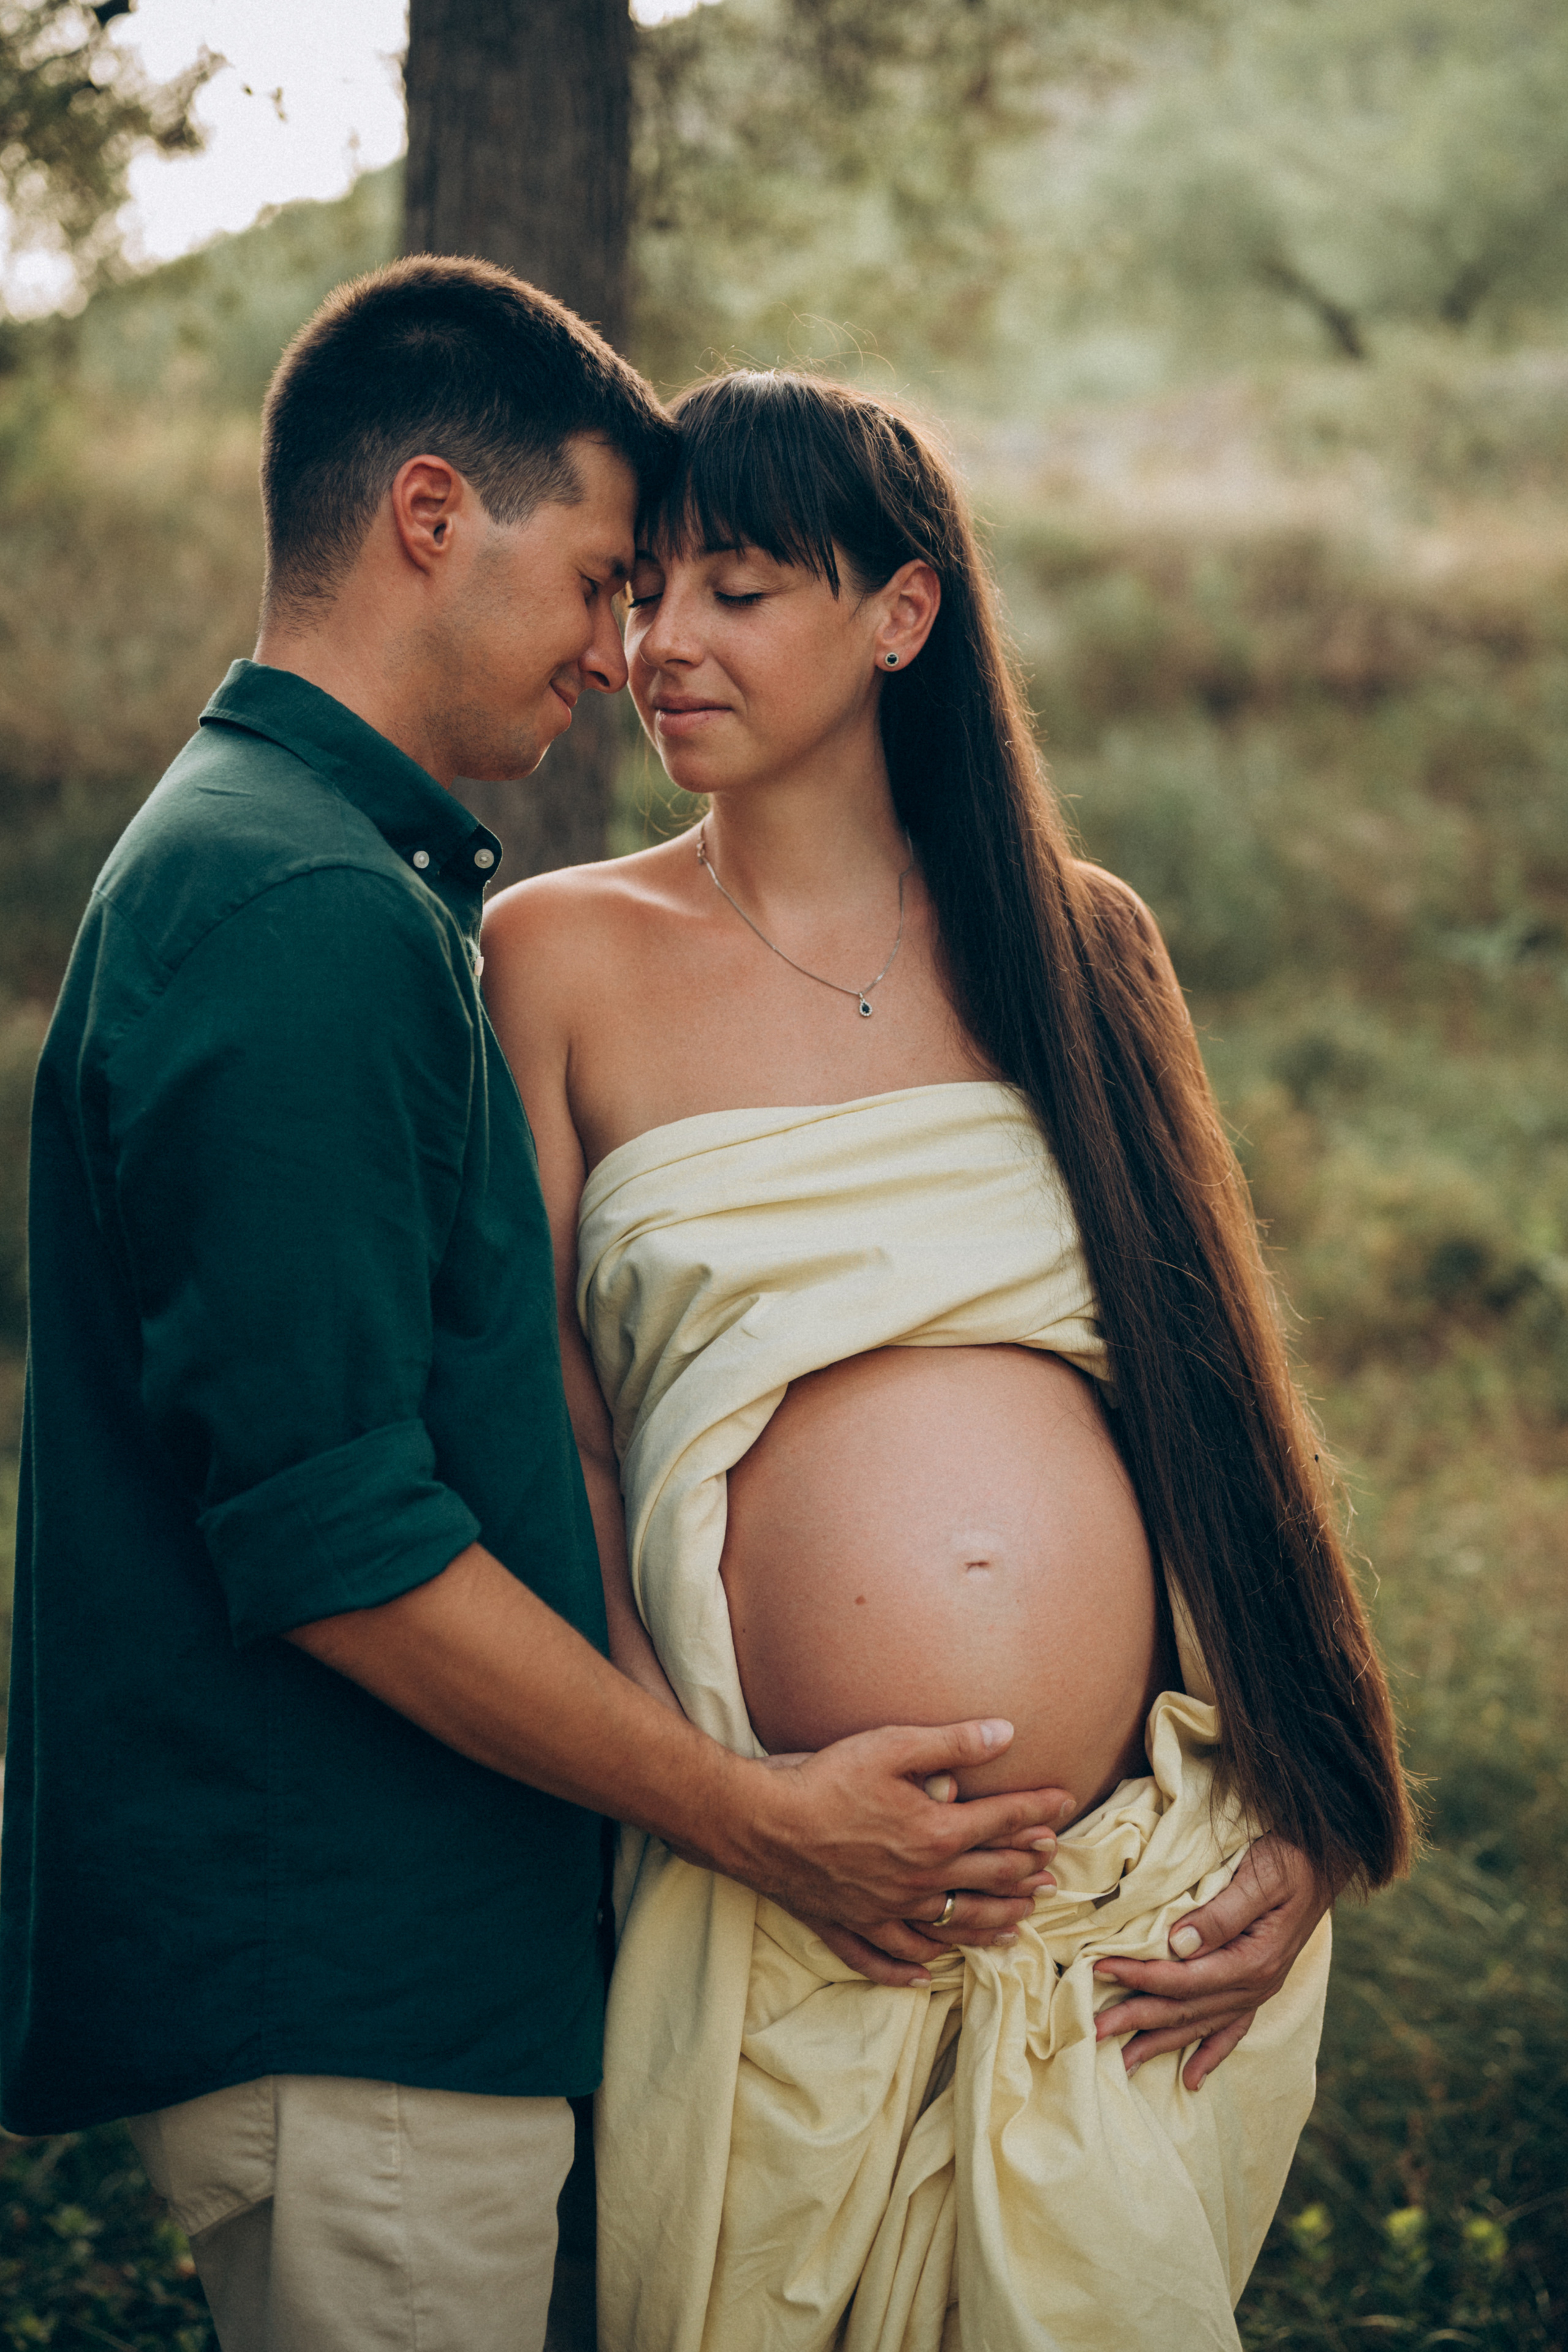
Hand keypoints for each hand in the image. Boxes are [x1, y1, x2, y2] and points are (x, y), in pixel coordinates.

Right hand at [720, 1718, 1074, 1959]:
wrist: (761, 1822)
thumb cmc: (824, 1777)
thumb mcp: (892, 1745)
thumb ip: (953, 1742)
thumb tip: (1006, 1732)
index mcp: (936, 1833)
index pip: (1003, 1822)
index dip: (1038, 1811)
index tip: (1065, 1804)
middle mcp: (921, 1879)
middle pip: (988, 1879)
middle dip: (1026, 1872)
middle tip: (1052, 1872)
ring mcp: (887, 1908)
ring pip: (953, 1924)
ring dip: (992, 1923)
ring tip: (1019, 1924)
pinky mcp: (851, 1923)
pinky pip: (888, 1957)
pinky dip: (910, 1968)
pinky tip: (927, 1973)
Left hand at [1091, 1834, 1331, 2089]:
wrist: (1326, 1860)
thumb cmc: (1290, 1858)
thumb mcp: (1260, 1875)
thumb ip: (1222, 1912)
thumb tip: (1178, 1943)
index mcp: (1253, 1960)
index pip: (1184, 1979)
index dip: (1140, 1977)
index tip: (1100, 1969)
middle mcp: (1257, 1984)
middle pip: (1186, 2010)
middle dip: (1137, 2020)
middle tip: (1093, 2030)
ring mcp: (1259, 1989)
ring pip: (1202, 2025)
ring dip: (1161, 2042)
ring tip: (1124, 2062)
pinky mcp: (1259, 1985)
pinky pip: (1233, 2029)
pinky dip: (1211, 2054)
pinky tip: (1193, 2079)